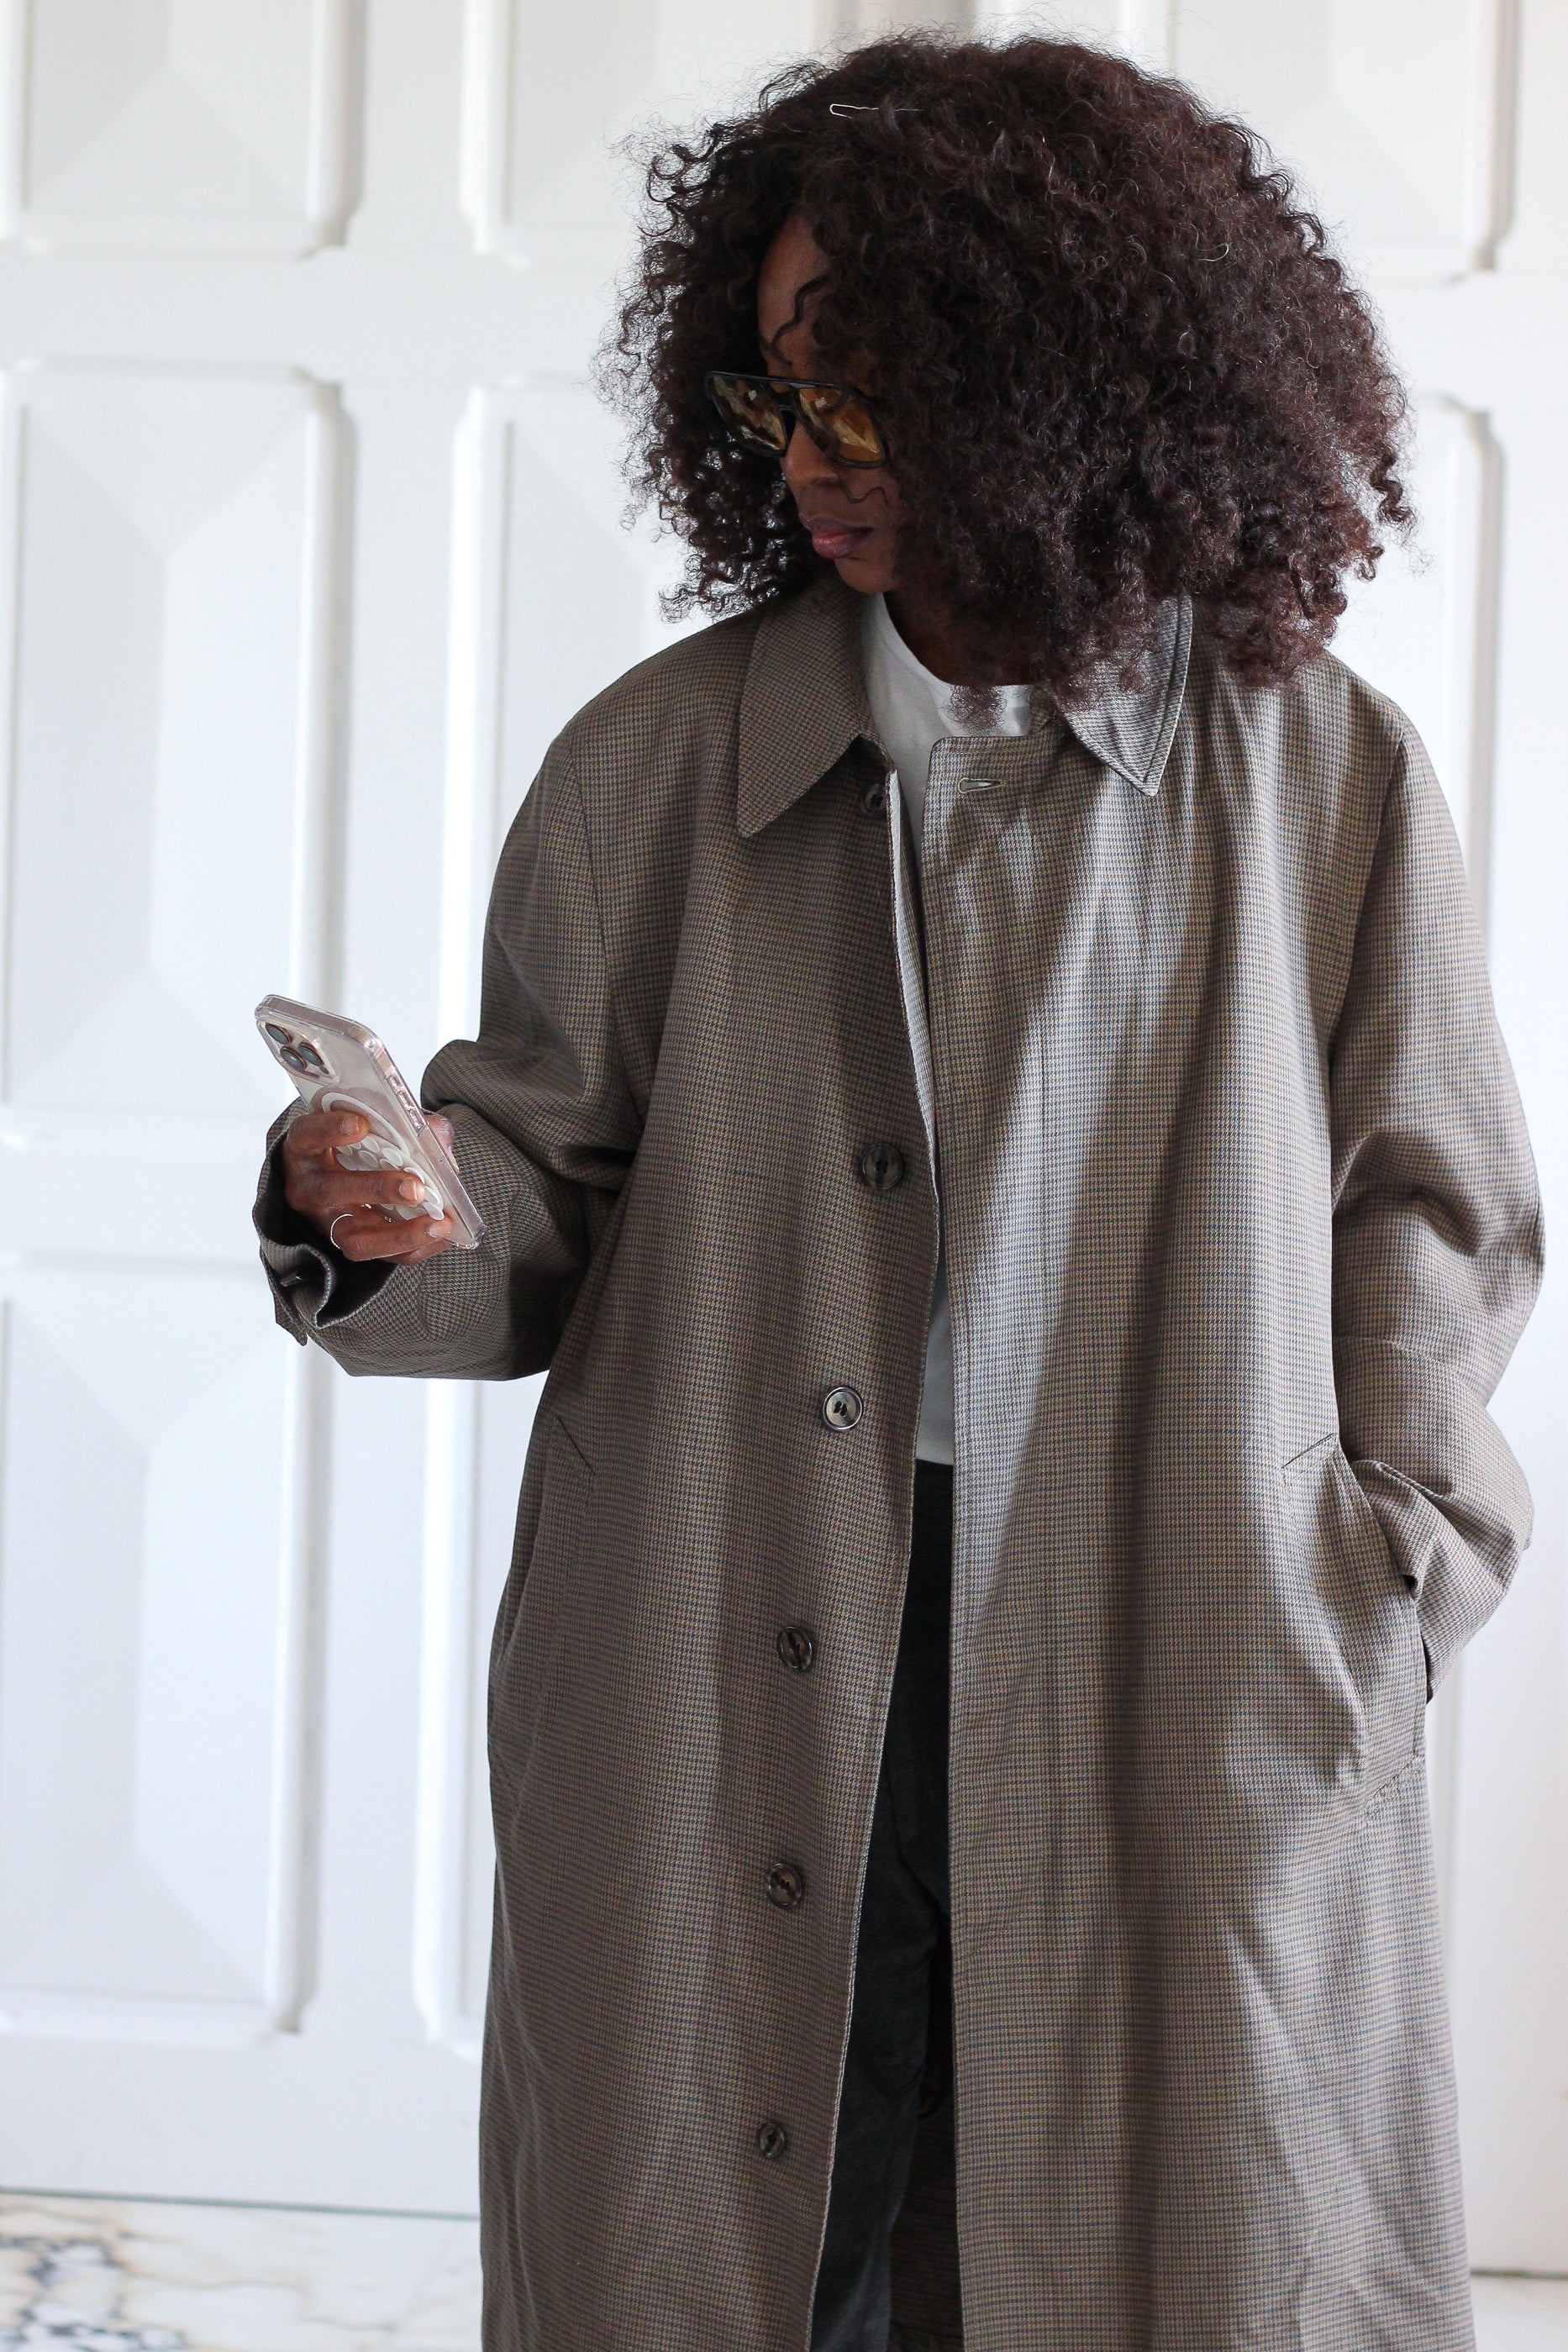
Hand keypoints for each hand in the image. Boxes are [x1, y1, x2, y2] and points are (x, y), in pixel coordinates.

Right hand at [281, 1110, 459, 1265]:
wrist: (333, 1178)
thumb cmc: (353, 1145)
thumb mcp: (366, 1126)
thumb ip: (402, 1124)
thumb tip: (436, 1140)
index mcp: (306, 1148)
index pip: (307, 1134)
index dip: (330, 1130)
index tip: (361, 1125)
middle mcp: (308, 1188)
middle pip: (332, 1191)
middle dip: (377, 1189)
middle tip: (415, 1188)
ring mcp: (326, 1222)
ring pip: (354, 1238)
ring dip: (399, 1233)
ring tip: (436, 1223)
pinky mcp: (349, 1244)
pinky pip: (380, 1256)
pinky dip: (414, 1247)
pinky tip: (442, 1235)